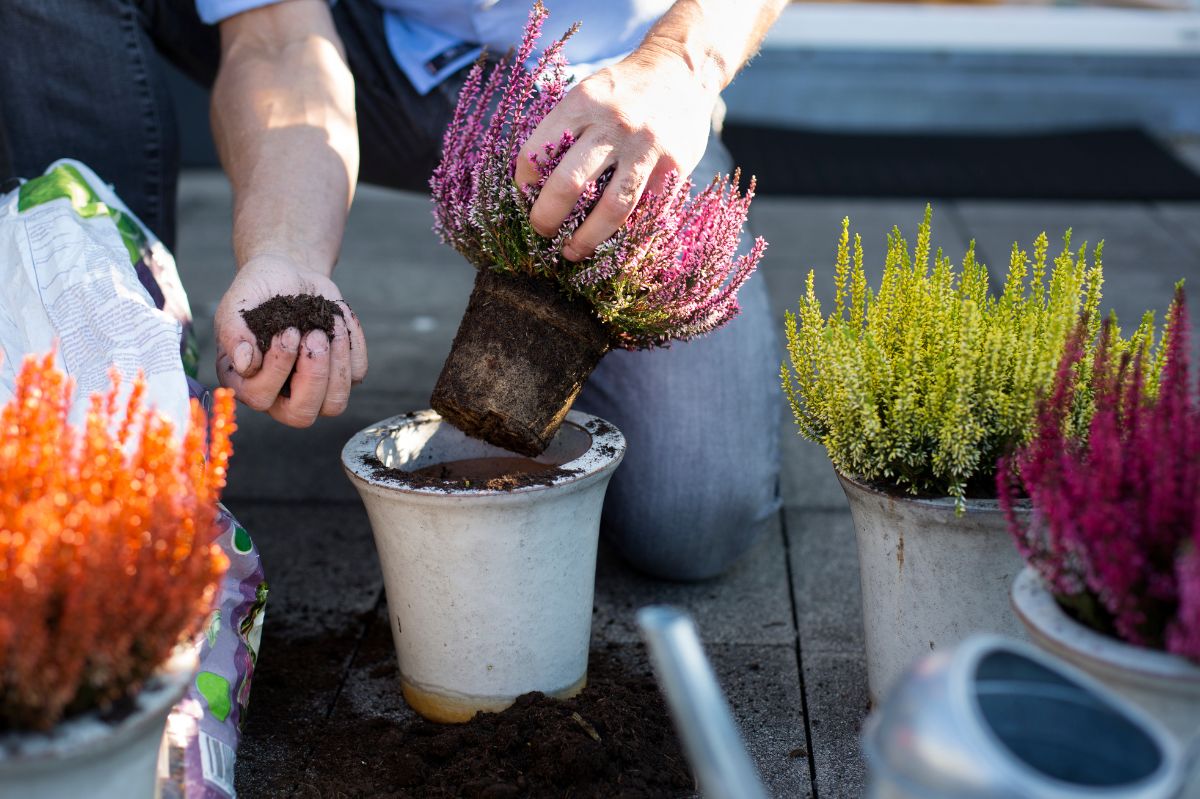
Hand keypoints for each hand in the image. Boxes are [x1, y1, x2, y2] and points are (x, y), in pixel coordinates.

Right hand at [214, 254, 367, 426]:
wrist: (287, 275)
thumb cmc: (256, 293)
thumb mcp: (236, 306)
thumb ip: (234, 334)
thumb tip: (245, 363)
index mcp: (245, 382)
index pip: (261, 398)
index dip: (278, 367)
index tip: (287, 331)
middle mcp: (278, 395)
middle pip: (302, 414)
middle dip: (314, 375)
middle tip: (314, 335)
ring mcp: (313, 388)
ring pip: (334, 404)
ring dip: (337, 365)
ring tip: (328, 328)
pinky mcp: (340, 374)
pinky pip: (357, 373)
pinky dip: (351, 344)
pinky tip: (337, 318)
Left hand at [514, 43, 718, 260]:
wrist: (680, 71)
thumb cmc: (622, 91)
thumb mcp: (586, 94)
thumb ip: (562, 131)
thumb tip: (532, 183)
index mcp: (582, 104)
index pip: (538, 153)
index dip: (524, 184)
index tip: (524, 199)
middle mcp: (613, 125)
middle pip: (569, 184)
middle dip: (548, 218)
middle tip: (541, 232)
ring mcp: (646, 148)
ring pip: (611, 209)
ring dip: (586, 239)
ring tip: (572, 251)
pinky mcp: (674, 167)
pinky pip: (646, 212)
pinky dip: (626, 235)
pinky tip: (612, 246)